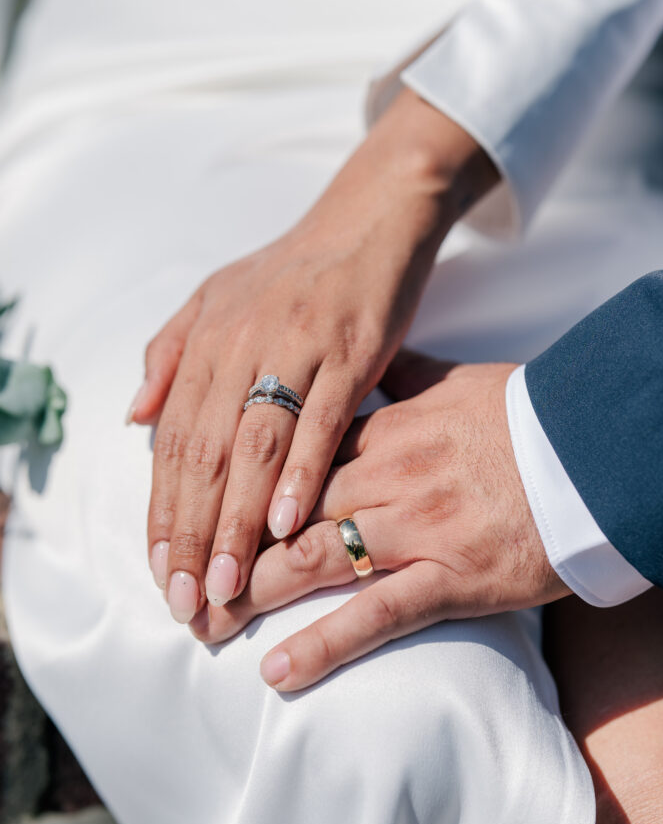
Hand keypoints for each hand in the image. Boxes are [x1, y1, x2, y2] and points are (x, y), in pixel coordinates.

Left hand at [127, 89, 497, 623]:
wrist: (368, 221)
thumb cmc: (293, 271)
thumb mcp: (215, 299)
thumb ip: (170, 356)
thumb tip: (134, 419)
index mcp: (206, 342)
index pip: (173, 443)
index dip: (163, 512)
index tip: (161, 571)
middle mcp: (240, 346)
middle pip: (204, 456)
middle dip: (192, 535)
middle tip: (189, 602)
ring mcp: (295, 348)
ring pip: (254, 448)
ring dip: (235, 522)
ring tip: (228, 584)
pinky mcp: (350, 350)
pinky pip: (321, 420)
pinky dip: (301, 472)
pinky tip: (284, 523)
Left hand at [188, 352, 569, 689]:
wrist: (591, 448)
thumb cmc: (524, 414)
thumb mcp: (456, 380)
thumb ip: (404, 374)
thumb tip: (373, 358)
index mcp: (383, 432)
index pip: (290, 463)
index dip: (239, 494)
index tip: (200, 518)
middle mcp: (386, 479)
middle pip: (284, 517)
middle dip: (226, 552)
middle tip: (182, 585)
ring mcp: (416, 529)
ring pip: (313, 562)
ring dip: (253, 597)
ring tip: (207, 627)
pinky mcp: (452, 578)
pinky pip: (377, 614)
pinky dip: (324, 643)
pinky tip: (278, 670)